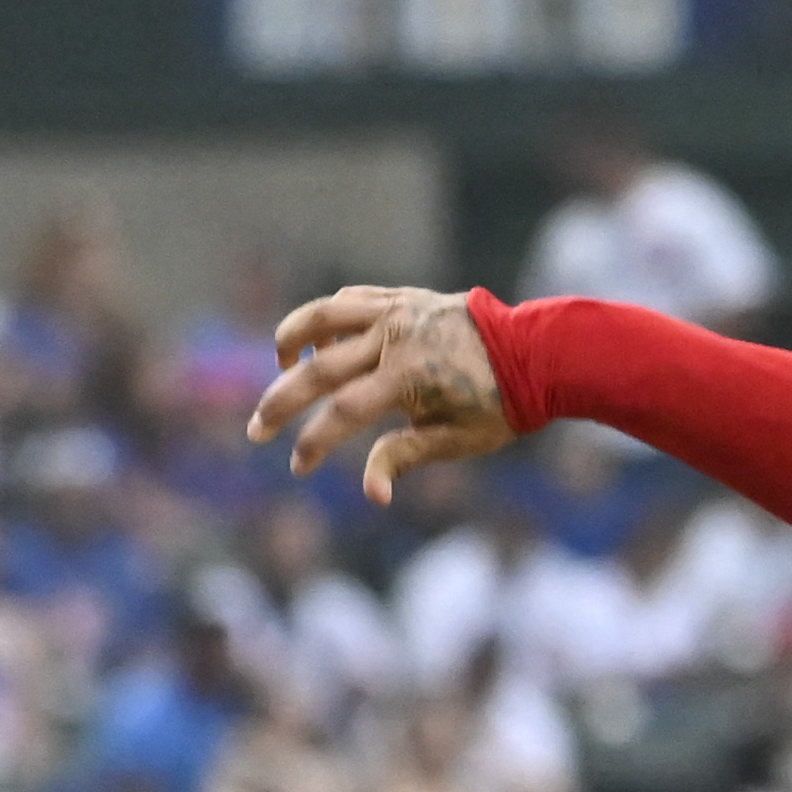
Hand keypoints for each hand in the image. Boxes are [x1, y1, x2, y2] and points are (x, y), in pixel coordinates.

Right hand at [249, 286, 519, 503]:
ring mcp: (396, 311)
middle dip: (280, 402)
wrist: (535, 353)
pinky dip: (327, 318)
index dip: (313, 444)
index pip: (341, 414)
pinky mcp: (402, 297)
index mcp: (407, 378)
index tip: (298, 467)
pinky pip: (350, 301)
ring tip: (281, 363)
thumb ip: (404, 457)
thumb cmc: (498, 406)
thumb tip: (371, 495)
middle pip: (318, 369)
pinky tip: (320, 340)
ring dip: (292, 339)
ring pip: (323, 316)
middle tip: (257, 429)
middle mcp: (394, 338)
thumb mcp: (457, 441)